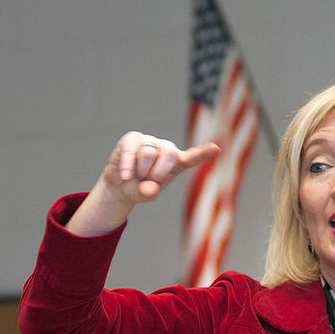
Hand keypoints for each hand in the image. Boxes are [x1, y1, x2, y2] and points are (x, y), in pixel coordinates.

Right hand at [68, 133, 220, 235]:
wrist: (119, 183)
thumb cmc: (138, 188)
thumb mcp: (144, 195)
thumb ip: (148, 193)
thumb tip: (149, 188)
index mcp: (176, 164)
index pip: (192, 157)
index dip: (203, 153)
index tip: (216, 148)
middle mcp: (166, 150)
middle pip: (170, 154)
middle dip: (159, 171)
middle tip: (151, 181)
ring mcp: (151, 142)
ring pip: (148, 153)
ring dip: (140, 171)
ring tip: (136, 177)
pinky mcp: (134, 138)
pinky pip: (132, 148)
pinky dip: (127, 164)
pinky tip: (125, 175)